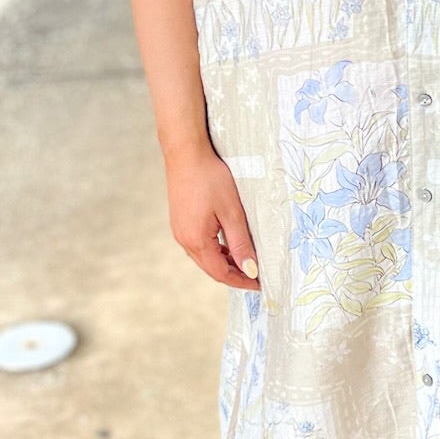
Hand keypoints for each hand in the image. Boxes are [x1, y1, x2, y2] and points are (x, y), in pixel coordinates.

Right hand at [165, 143, 260, 289]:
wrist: (186, 153)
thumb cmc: (210, 178)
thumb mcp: (232, 212)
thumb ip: (241, 244)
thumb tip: (250, 270)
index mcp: (196, 241)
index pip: (221, 273)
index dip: (242, 281)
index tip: (260, 285)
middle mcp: (184, 240)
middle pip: (211, 268)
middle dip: (234, 274)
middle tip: (257, 276)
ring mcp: (179, 231)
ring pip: (205, 257)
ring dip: (225, 262)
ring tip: (247, 261)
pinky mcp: (180, 222)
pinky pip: (199, 244)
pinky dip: (216, 250)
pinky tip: (229, 244)